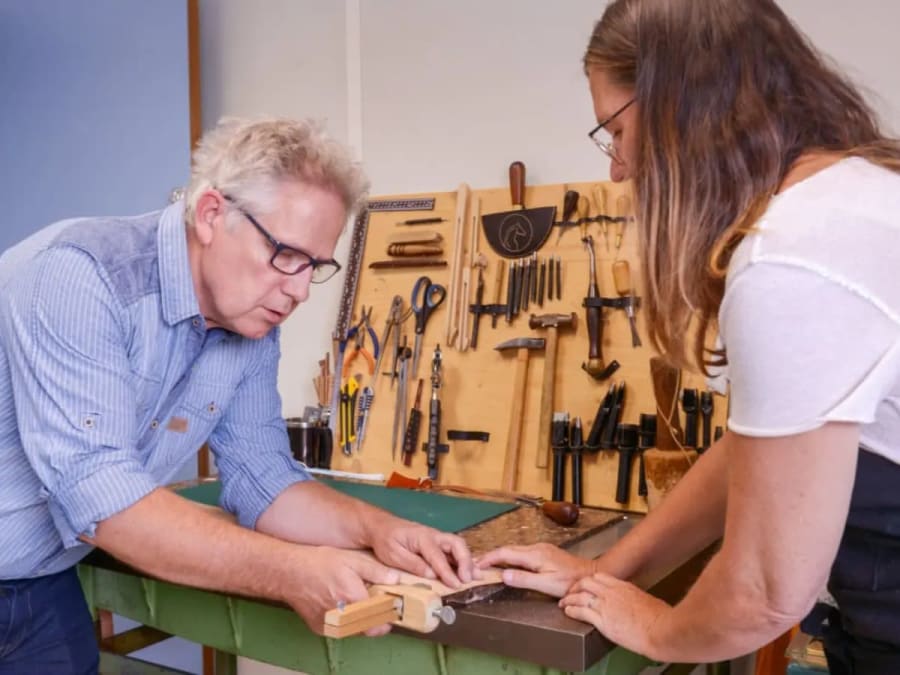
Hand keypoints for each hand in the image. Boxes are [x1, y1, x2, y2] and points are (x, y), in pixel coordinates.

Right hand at [284, 546, 400, 636]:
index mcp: (354, 601)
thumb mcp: (353, 560)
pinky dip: (346, 621)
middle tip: (378, 603)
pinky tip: (342, 604)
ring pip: (355, 630)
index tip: (392, 606)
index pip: (381, 621)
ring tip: (359, 601)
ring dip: (362, 620)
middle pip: (369, 628)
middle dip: (377, 618)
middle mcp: (343, 618)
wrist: (290, 572)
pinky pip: (340, 629)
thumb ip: (377, 571)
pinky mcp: (320, 628)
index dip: (389, 615)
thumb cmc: (320, 563)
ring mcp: (330, 626)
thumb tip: (396, 579)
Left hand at [370, 517, 474, 587]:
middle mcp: (433, 535)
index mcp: (422, 537)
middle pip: (456, 544)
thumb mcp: (393, 554)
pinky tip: (469, 570)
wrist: (379, 526)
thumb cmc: (385, 540)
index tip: (456, 585)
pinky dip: (463, 559)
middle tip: (470, 579)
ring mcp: (436, 538)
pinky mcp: (436, 543)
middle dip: (466, 561)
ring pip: (457, 545)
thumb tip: (432, 575)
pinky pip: (453, 549)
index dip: (448, 571)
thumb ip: (413, 564)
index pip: (438, 556)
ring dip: (468, 560)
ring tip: (477, 576)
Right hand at [476, 543, 593, 596]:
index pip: (505, 553)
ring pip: (514, 550)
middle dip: (491, 556)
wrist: (588, 574)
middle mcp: (536, 548)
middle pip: (508, 549)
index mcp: (534, 555)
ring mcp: (540, 548)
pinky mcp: (544, 552)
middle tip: (476, 563)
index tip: (476, 564)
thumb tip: (503, 574)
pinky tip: (507, 563)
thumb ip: (524, 579)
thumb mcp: (546, 584)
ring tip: (487, 564)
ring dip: (500, 556)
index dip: (489, 558)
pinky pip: (522, 552)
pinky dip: (510, 557)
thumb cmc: (569, 582)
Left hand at [560, 572, 669, 654]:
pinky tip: (567, 612)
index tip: (585, 585)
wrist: (661, 630)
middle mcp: (612, 593)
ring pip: (580, 596)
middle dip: (575, 587)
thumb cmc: (661, 618)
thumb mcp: (648, 601)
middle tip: (570, 592)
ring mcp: (606, 606)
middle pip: (586, 582)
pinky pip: (582, 612)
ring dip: (569, 599)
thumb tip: (636, 604)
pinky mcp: (603, 621)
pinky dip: (572, 610)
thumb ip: (636, 600)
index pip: (600, 577)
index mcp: (624, 587)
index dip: (589, 580)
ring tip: (564, 602)